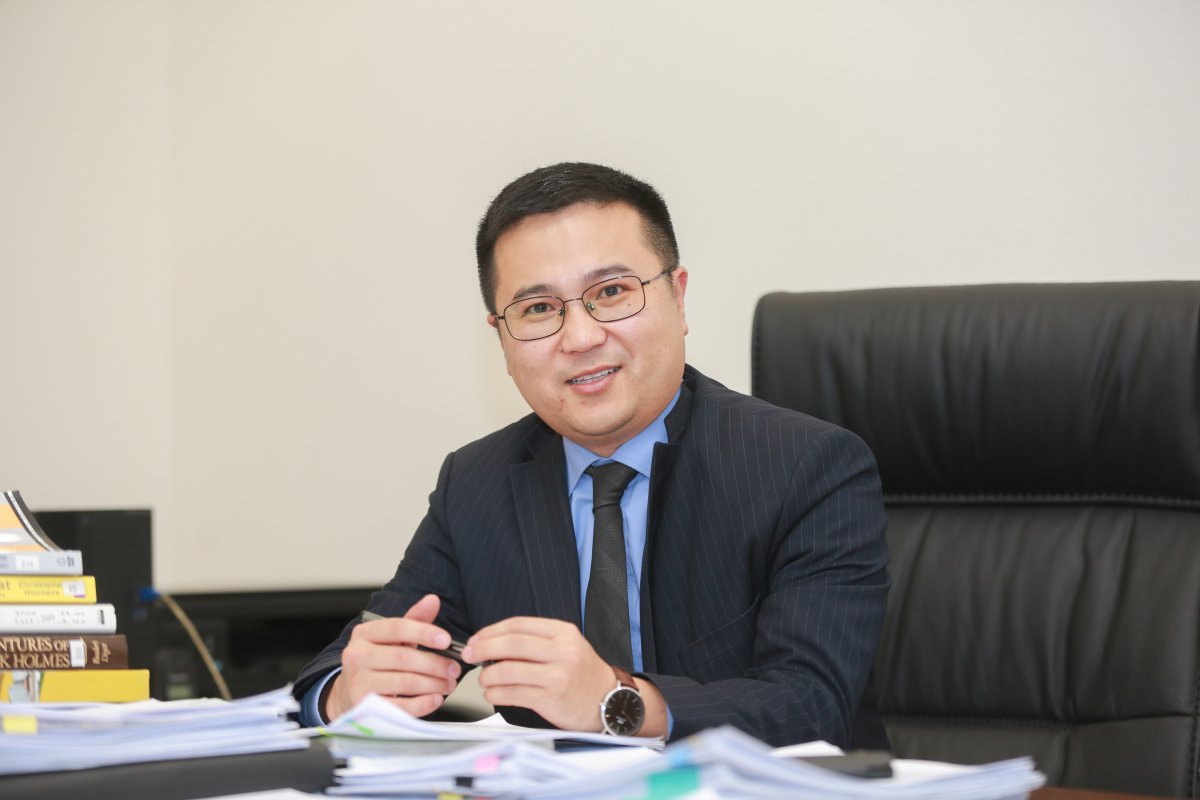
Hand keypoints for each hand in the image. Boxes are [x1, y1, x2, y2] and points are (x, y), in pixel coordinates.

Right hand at [325, 594, 460, 719]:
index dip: (424, 632)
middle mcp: (357, 656)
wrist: (349, 693)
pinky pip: (400, 706)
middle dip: (435, 664)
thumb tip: (432, 600)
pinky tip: (435, 699)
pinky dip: (422, 704)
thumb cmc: (376, 663)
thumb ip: (414, 620)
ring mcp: (358, 682)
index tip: (446, 640)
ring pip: (405, 682)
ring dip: (433, 684)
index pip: (397, 627)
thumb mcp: (392, 639)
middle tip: (454, 669)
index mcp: (364, 634)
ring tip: (448, 684)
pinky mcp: (365, 707)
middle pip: (404, 657)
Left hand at [461, 617, 619, 731]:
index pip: (518, 624)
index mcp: (563, 632)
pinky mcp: (552, 699)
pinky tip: (493, 694)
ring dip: (487, 675)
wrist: (610, 700)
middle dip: (483, 649)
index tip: (476, 639)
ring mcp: (558, 675)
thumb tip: (492, 643)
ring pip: (508, 670)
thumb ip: (535, 641)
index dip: (491, 631)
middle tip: (469, 655)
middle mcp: (562, 651)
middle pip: (511, 644)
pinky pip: (513, 694)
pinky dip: (496, 694)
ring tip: (484, 680)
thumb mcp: (566, 646)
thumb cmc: (582, 674)